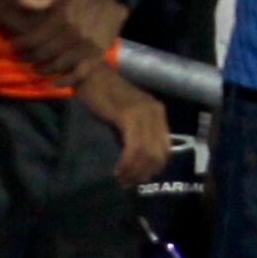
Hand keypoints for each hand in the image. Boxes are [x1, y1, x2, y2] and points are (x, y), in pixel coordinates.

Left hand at [16, 0, 128, 81]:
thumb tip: (20, 2)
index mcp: (62, 19)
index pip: (33, 39)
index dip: (19, 45)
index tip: (13, 46)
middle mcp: (73, 35)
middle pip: (43, 54)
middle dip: (28, 57)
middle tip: (21, 57)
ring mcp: (86, 47)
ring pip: (57, 65)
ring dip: (43, 69)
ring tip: (36, 66)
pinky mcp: (97, 54)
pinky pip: (79, 73)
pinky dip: (65, 81)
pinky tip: (54, 83)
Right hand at [74, 62, 169, 183]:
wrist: (91, 74)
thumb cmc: (104, 96)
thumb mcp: (125, 118)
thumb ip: (133, 135)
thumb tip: (135, 164)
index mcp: (158, 114)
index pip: (165, 150)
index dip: (152, 169)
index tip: (136, 180)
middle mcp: (155, 112)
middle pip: (158, 154)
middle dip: (143, 173)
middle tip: (126, 183)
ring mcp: (144, 112)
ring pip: (147, 153)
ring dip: (134, 171)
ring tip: (120, 179)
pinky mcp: (129, 114)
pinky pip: (134, 147)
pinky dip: (127, 163)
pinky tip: (117, 170)